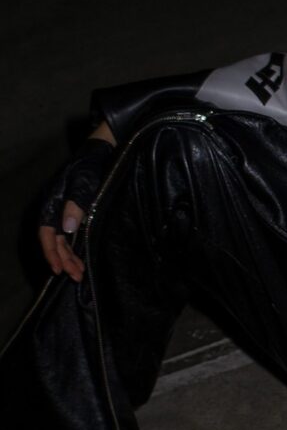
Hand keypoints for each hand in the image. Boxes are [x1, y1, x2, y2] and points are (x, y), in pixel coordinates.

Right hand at [38, 124, 115, 281]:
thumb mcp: (84, 183)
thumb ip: (75, 205)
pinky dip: (74, 248)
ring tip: (80, 274)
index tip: (58, 269)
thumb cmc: (90, 166)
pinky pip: (70, 235)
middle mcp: (54, 210)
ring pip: (62, 240)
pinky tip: (80, 258)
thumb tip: (67, 230)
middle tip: (77, 277)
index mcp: (52, 204)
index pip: (46, 234)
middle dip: (64, 260)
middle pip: (55, 241)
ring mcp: (63, 212)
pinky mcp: (74, 212)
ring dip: (70, 257)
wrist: (98, 152)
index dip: (51, 253)